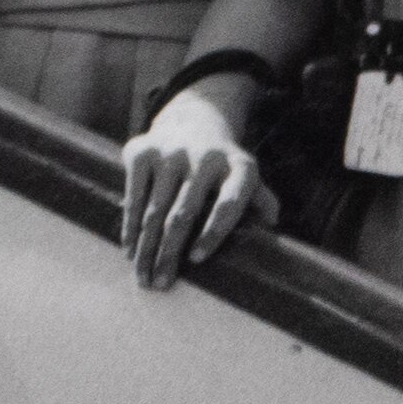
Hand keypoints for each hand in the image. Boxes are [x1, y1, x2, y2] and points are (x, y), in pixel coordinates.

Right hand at [120, 87, 261, 288]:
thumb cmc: (223, 163)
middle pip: (184, 213)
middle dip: (169, 253)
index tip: (196, 260)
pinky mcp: (142, 150)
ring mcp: (171, 152)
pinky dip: (131, 225)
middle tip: (161, 285)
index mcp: (238, 166)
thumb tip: (272, 221)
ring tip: (143, 276)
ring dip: (146, 247)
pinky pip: (134, 194)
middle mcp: (205, 156)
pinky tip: (129, 249)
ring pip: (156, 209)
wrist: (193, 118)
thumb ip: (260, 198)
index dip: (213, 233)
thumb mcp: (247, 175)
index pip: (228, 204)